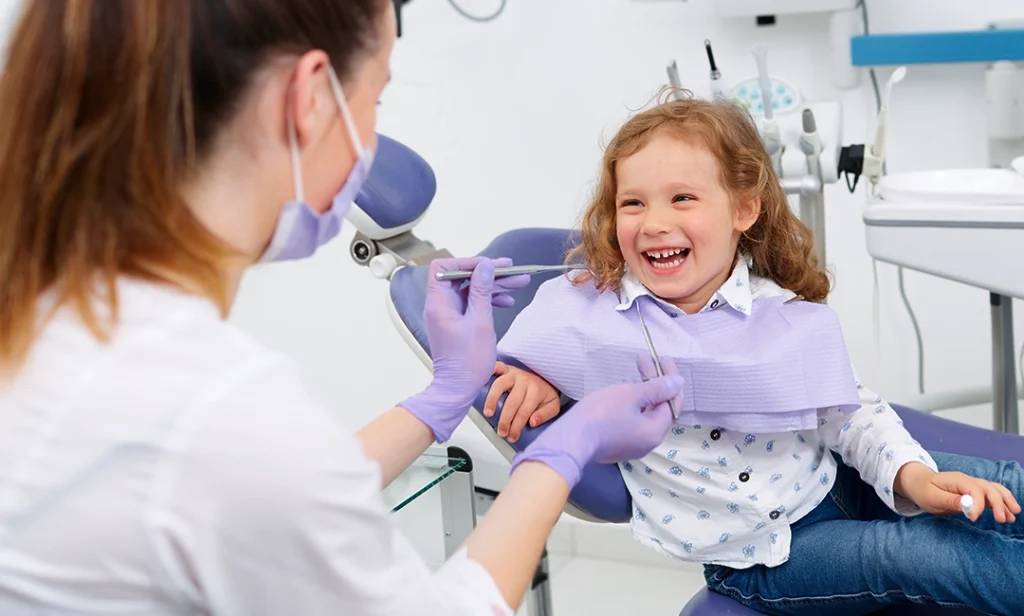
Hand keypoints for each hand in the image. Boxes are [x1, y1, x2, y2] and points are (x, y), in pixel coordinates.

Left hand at [400, 257, 529, 441]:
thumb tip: (486, 266)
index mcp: (439, 302)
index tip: (489, 265)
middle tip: (513, 270)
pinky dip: (489, 300)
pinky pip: (472, 303)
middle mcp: (440, 305)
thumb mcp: (480, 321)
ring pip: (471, 290)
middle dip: (489, 273)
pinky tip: (508, 302)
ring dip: (494, 286)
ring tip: (520, 283)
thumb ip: (482, 291)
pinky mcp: (457, 322)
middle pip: (463, 277)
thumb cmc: (467, 360)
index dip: (467, 262)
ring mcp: (448, 314)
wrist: (458, 389)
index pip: (445, 268)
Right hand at [484, 362, 560, 442]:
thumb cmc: (544, 393)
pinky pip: (496, 367)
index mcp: (536, 390)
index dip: (517, 426)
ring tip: (488, 413)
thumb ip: (545, 414)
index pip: (525, 411)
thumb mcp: (552, 405)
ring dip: (492, 400)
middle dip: (505, 419)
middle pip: (512, 401)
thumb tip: (532, 422)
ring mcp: (513, 373)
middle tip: (501, 432)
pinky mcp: (505, 368)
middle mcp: (524, 380)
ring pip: (500, 385)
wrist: (544, 375)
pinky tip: (481, 382)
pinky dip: (488, 372)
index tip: (512, 436)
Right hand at [510, 355, 684, 487]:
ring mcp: (631, 446)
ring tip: (631, 375)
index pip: (673, 402)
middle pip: (658, 409)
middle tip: (643, 360)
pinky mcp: (616, 445)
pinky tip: (619, 393)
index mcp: (656, 431)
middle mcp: (648, 442)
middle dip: (653, 383)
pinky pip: (631, 422)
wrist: (570, 440)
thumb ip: (658, 387)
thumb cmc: (602, 413)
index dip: (670, 379)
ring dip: (641, 393)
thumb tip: (679, 382)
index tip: (662, 359)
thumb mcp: (631, 394)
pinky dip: (631, 406)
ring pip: (643, 415)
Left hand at [895, 462, 1021, 522]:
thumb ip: (950, 500)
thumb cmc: (924, 490)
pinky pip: (992, 495)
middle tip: (1002, 520)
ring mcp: (972, 486)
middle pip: (989, 488)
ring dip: (1005, 502)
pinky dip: (1002, 503)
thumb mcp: (931, 497)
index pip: (974, 489)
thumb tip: (967, 504)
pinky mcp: (975, 493)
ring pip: (994, 490)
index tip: (973, 518)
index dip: (977, 504)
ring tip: (1013, 516)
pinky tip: (1009, 514)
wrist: (919, 482)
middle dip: (998, 503)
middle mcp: (968, 481)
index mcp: (957, 480)